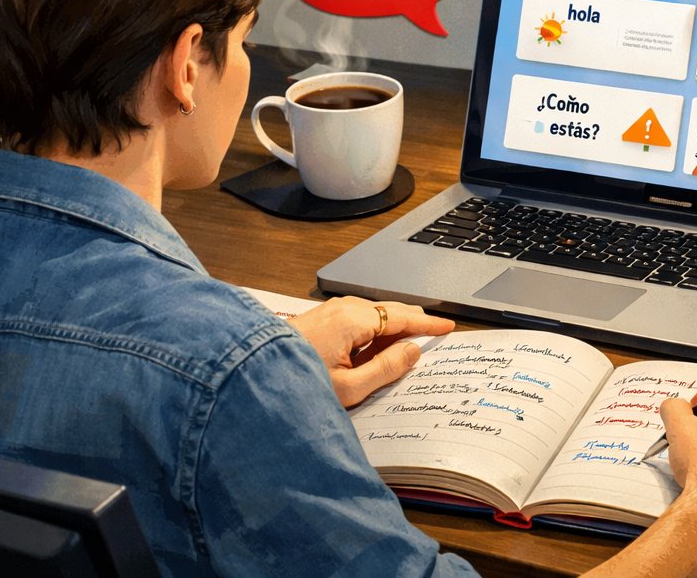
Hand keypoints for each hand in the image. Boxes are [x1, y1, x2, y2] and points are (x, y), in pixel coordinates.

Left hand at [289, 296, 453, 406]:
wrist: (249, 374)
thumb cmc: (295, 385)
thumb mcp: (350, 387)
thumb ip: (387, 368)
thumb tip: (412, 351)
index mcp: (353, 320)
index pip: (402, 318)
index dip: (427, 324)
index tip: (446, 327)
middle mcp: (342, 308)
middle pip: (389, 312)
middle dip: (411, 326)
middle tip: (430, 340)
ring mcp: (329, 311)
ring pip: (373, 316)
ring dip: (390, 332)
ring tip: (401, 353)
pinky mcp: (320, 319)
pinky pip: (357, 320)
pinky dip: (373, 333)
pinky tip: (372, 352)